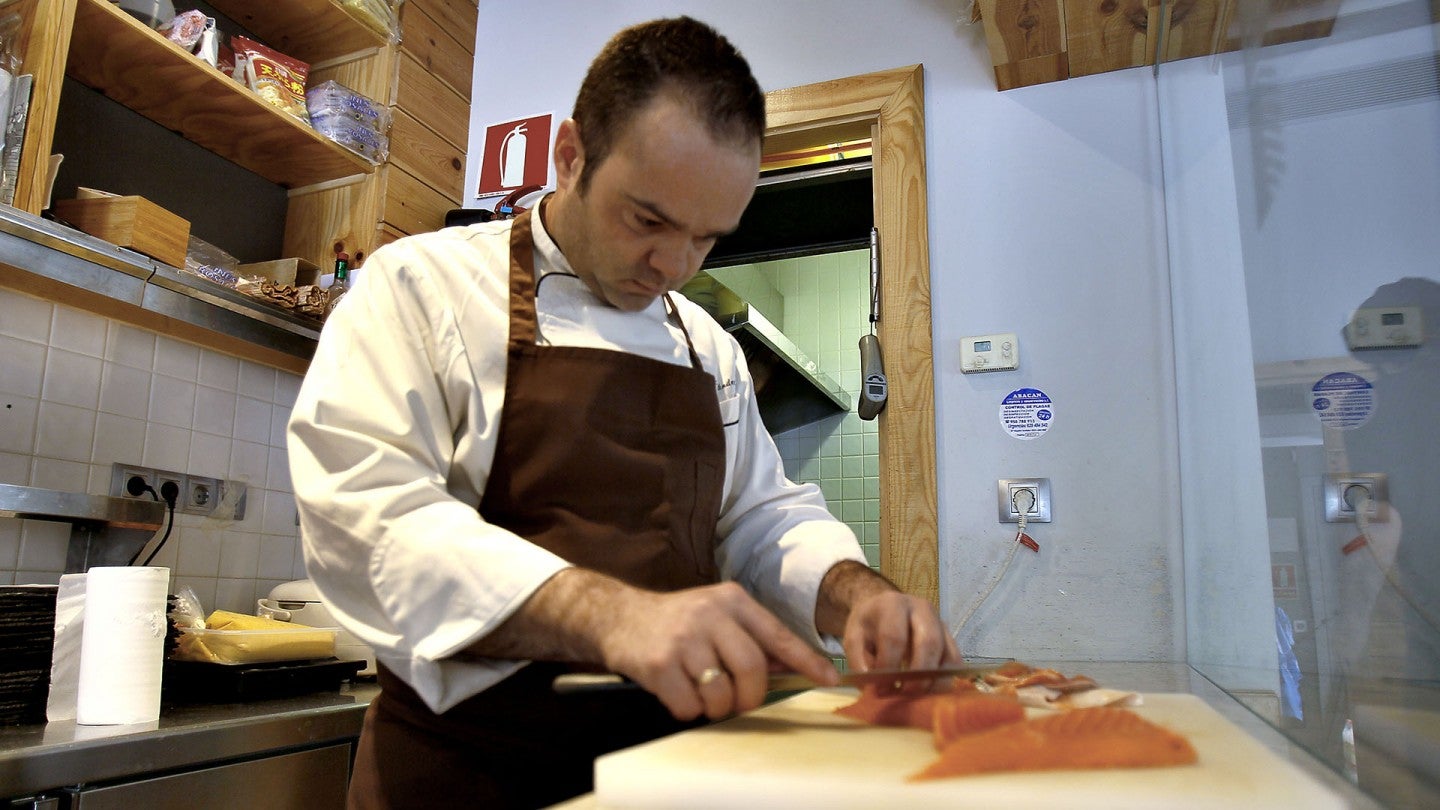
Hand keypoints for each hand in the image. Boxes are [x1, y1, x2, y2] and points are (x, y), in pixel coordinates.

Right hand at [601, 582, 839, 720]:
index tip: (830, 680)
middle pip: (752, 669)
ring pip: (721, 693)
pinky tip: (676, 692)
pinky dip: (687, 709)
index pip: (777, 635)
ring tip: (700, 693)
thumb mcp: (715, 616)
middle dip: (749, 697)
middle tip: (737, 702)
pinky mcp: (658, 663)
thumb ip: (751, 638)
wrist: (618, 616)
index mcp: (731, 600)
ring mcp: (683, 638)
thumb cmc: (676, 622)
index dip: (805, 661)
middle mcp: (709, 614)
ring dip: (715, 706)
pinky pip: (689, 705)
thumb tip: (791, 667)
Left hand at [816, 561, 960, 693]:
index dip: (888, 666)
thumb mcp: (854, 638)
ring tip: (917, 698)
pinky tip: (930, 693)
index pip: (894, 637)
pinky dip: (945, 681)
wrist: (883, 609)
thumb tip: (872, 687)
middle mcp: (921, 609)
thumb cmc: (869, 627)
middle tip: (903, 694)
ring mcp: (940, 622)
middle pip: (929, 642)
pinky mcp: (950, 638)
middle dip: (917, 675)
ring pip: (948, 654)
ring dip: (934, 681)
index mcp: (892, 604)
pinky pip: (956, 662)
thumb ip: (859, 661)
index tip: (880, 688)